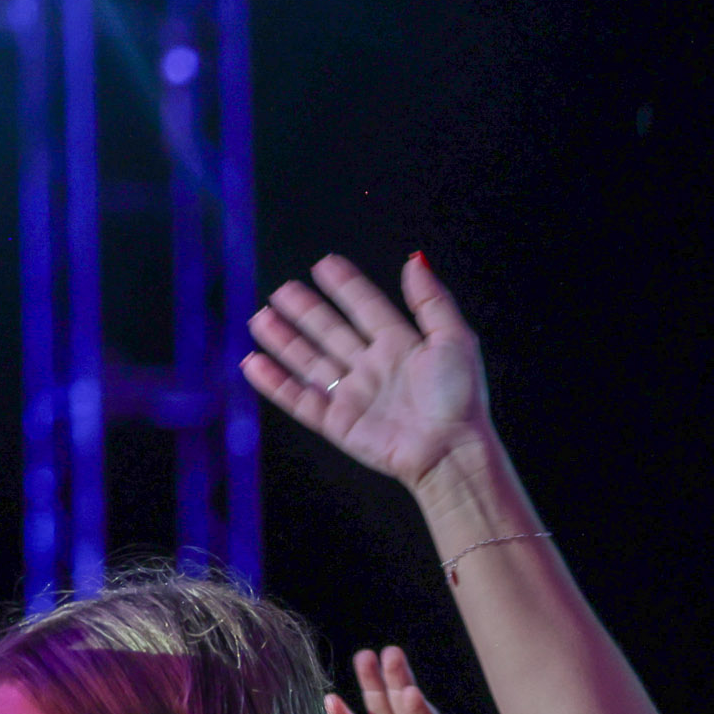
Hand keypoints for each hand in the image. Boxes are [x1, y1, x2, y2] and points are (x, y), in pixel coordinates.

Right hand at [243, 253, 492, 492]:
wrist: (450, 452)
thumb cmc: (459, 400)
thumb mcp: (455, 340)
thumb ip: (432, 300)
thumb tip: (414, 260)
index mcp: (402, 347)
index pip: (367, 309)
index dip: (347, 287)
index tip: (325, 264)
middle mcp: (374, 369)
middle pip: (332, 332)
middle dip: (307, 311)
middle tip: (282, 290)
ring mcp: (354, 396)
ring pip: (311, 363)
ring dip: (285, 341)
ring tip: (261, 319)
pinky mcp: (339, 424)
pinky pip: (300, 400)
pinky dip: (276, 383)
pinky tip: (254, 364)